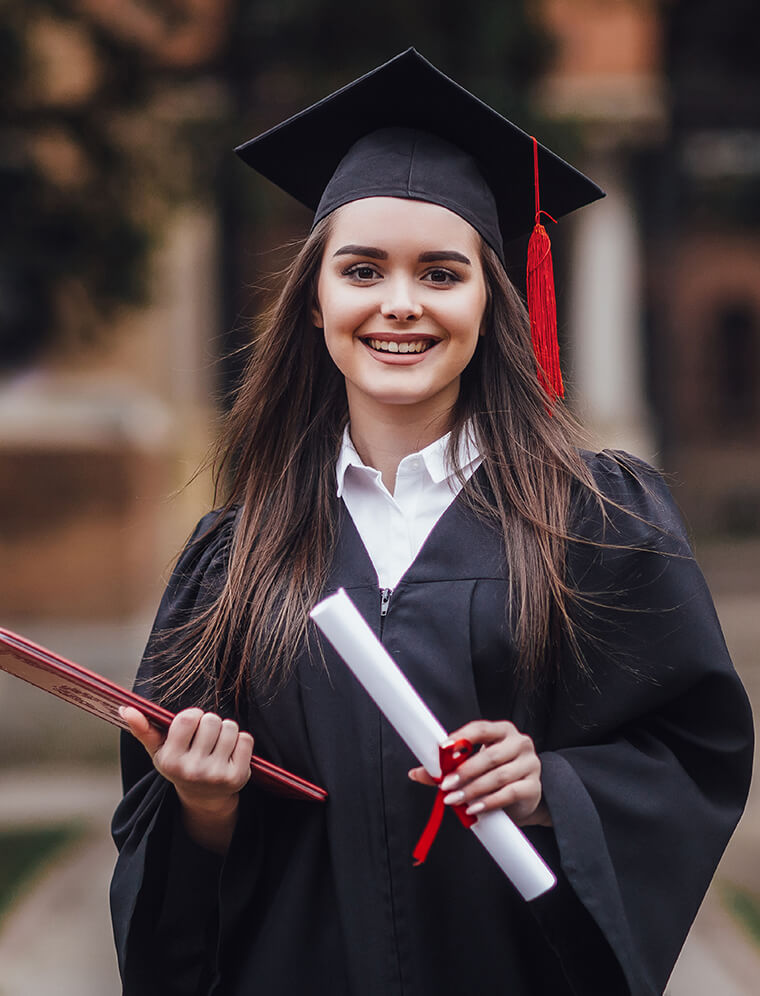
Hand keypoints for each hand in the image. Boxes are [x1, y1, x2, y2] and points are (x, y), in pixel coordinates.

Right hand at [120, 705, 253, 851]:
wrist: (204, 797)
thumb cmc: (180, 764)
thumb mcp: (159, 750)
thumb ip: (142, 728)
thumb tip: (125, 709)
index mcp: (170, 760)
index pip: (187, 718)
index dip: (193, 716)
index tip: (192, 725)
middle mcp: (192, 770)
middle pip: (211, 720)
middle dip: (210, 723)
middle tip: (205, 737)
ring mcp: (215, 775)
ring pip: (230, 727)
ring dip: (227, 730)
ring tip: (217, 743)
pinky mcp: (237, 777)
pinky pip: (246, 739)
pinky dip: (241, 741)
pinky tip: (231, 753)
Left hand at [408, 719, 550, 826]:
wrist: (524, 797)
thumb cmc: (495, 774)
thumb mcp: (473, 766)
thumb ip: (448, 767)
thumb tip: (416, 773)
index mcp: (503, 731)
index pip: (480, 729)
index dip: (461, 737)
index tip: (443, 749)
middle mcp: (519, 743)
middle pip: (489, 755)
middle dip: (464, 771)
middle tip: (444, 785)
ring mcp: (530, 764)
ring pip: (498, 776)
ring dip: (472, 789)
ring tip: (454, 799)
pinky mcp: (534, 787)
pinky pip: (509, 793)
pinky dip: (488, 802)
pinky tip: (474, 808)